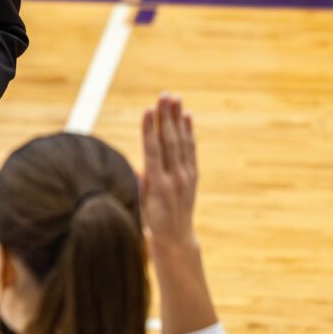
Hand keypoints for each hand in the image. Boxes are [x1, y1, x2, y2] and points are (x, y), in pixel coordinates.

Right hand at [140, 94, 197, 254]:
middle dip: (166, 116)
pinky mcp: (193, 175)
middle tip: (165, 95)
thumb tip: (140, 163)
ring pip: (181, 141)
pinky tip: (187, 117)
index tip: (148, 109)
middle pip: (169, 141)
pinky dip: (189, 132)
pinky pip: (191, 149)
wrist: (176, 239)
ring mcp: (186, 176)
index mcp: (157, 185)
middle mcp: (174, 178)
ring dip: (178, 118)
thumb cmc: (151, 221)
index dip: (149, 129)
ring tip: (176, 99)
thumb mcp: (141, 202)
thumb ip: (142, 180)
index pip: (153, 151)